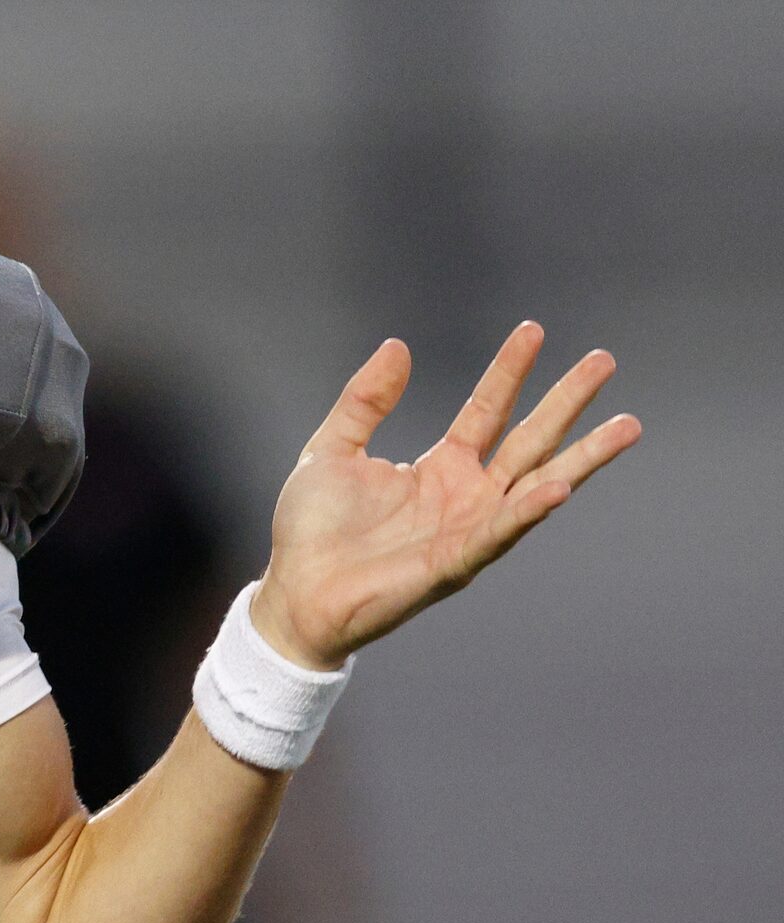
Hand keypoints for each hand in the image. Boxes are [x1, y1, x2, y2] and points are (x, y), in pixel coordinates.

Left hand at [253, 324, 641, 668]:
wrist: (295, 592)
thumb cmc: (313, 529)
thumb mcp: (332, 448)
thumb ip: (365, 401)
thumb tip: (399, 345)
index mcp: (440, 468)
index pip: (487, 410)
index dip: (509, 371)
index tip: (533, 330)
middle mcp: (466, 495)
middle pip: (529, 439)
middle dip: (567, 402)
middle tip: (604, 360)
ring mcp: (468, 529)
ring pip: (537, 484)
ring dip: (583, 457)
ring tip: (628, 425)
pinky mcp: (454, 563)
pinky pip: (499, 532)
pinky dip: (528, 511)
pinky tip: (559, 486)